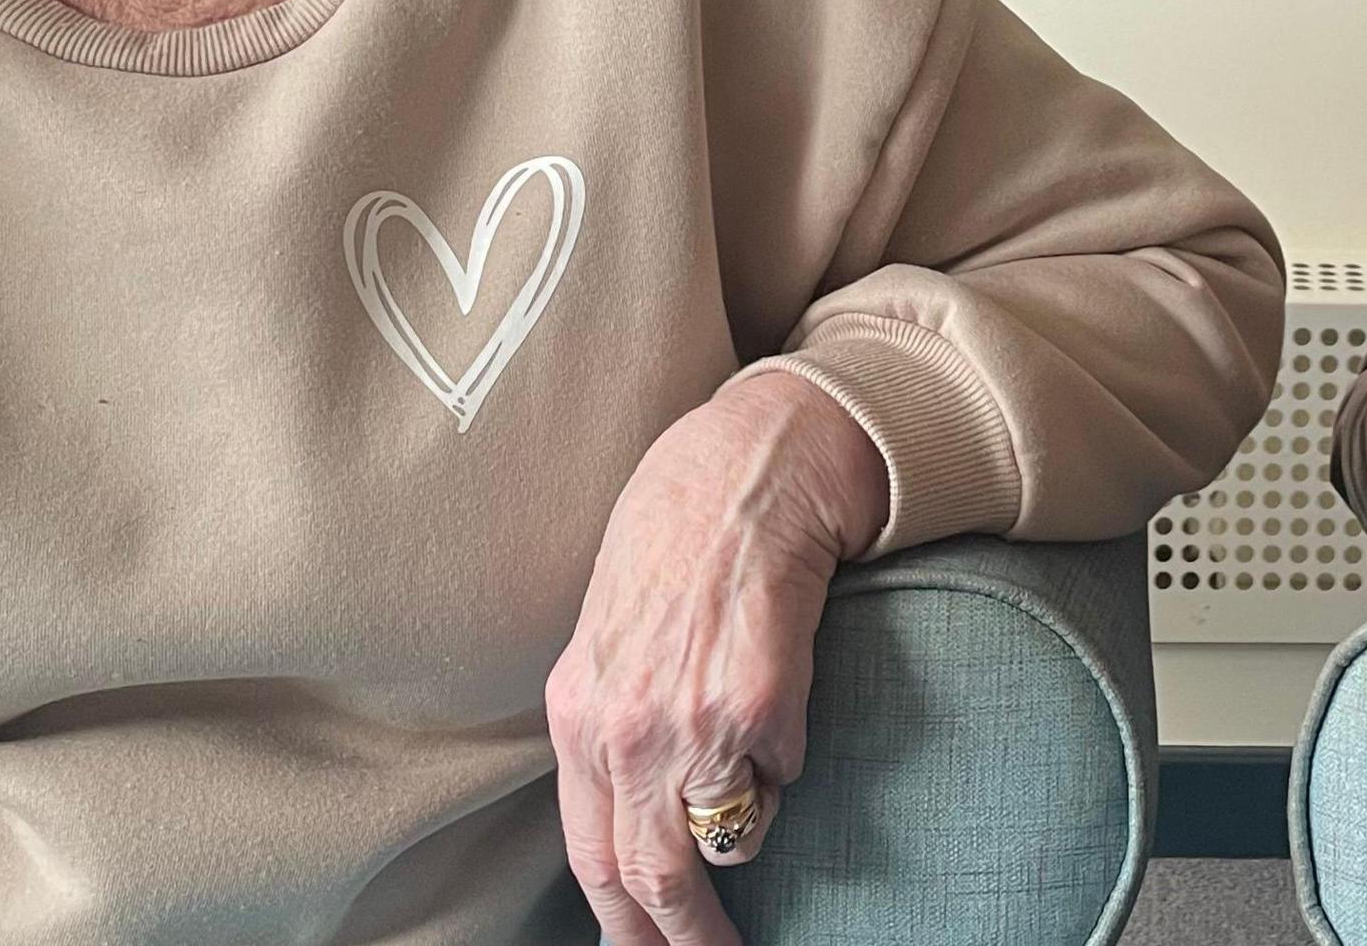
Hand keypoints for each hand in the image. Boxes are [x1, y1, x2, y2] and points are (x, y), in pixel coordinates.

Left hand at [549, 368, 887, 945]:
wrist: (748, 468)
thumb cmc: (679, 537)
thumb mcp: (610, 637)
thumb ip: (612, 723)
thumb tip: (635, 812)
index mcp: (579, 715)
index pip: (590, 857)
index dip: (622, 923)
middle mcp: (626, 732)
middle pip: (648, 878)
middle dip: (684, 938)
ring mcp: (693, 724)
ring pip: (723, 844)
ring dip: (743, 836)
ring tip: (753, 792)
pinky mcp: (762, 707)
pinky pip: (783, 776)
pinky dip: (787, 760)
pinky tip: (781, 701)